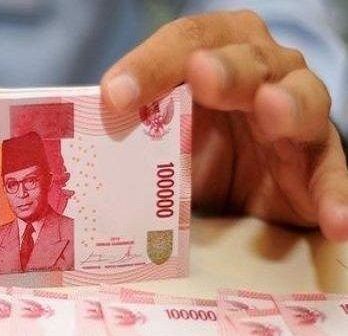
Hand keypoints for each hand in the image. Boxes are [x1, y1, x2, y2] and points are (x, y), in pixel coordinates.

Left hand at [101, 10, 347, 240]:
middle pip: (249, 60)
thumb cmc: (187, 142)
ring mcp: (296, 115)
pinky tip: (335, 221)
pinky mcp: (318, 163)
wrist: (232, 179)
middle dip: (226, 69)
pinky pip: (333, 176)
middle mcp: (263, 71)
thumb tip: (85, 138)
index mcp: (216, 51)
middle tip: (202, 77)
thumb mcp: (156, 132)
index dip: (150, 63)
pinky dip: (337, 197)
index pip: (186, 41)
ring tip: (271, 112)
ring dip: (288, 105)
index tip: (113, 96)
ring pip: (303, 100)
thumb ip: (132, 126)